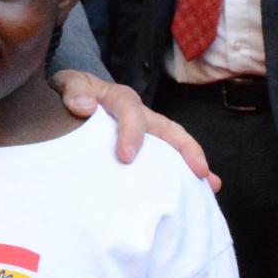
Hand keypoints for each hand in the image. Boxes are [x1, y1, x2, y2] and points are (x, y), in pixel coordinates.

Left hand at [49, 70, 217, 189]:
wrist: (71, 97)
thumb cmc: (72, 92)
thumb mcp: (67, 83)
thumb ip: (73, 89)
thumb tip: (84, 106)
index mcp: (120, 98)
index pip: (131, 111)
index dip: (132, 132)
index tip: (126, 156)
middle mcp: (140, 115)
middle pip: (169, 129)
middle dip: (186, 149)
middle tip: (199, 171)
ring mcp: (146, 133)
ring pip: (174, 146)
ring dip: (194, 163)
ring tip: (211, 185)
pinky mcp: (145, 149)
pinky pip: (166, 161)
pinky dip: (182, 175)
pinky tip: (196, 194)